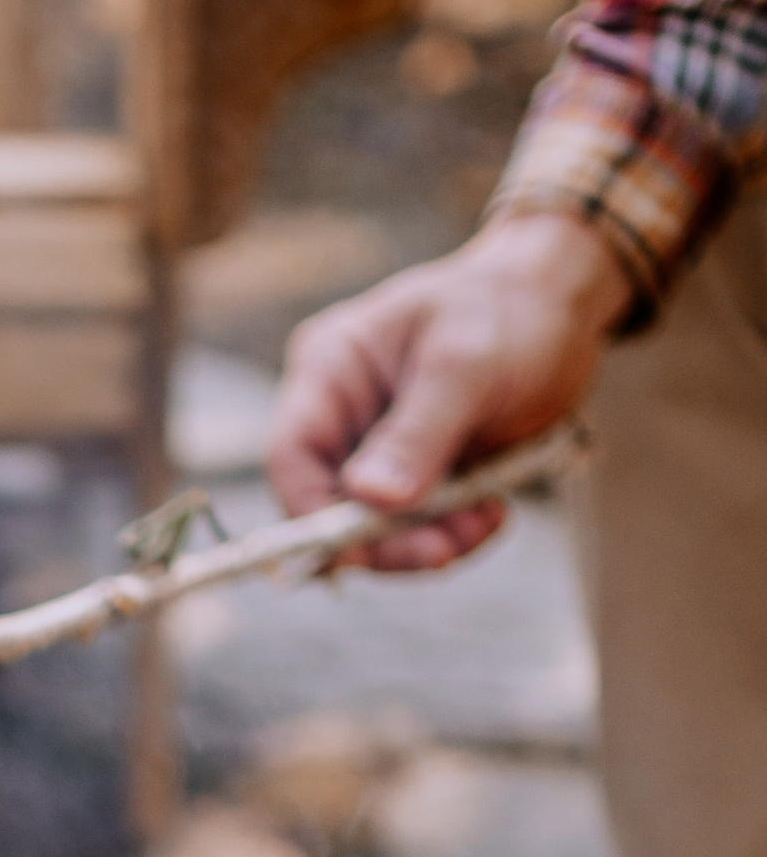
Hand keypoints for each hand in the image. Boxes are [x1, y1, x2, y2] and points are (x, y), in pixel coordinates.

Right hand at [266, 210, 634, 570]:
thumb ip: (417, 433)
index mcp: (330, 369)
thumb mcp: (466, 364)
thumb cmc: (511, 309)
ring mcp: (377, 448)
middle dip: (386, 539)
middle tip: (446, 550)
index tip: (363, 553)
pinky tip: (492, 513)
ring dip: (428, 541)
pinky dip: (451, 533)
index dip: (315, 515)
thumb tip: (373, 498)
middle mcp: (342, 414)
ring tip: (485, 521)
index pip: (292, 458)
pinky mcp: (415, 474)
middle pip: (330, 507)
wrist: (563, 304)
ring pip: (374, 527)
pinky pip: (415, 527)